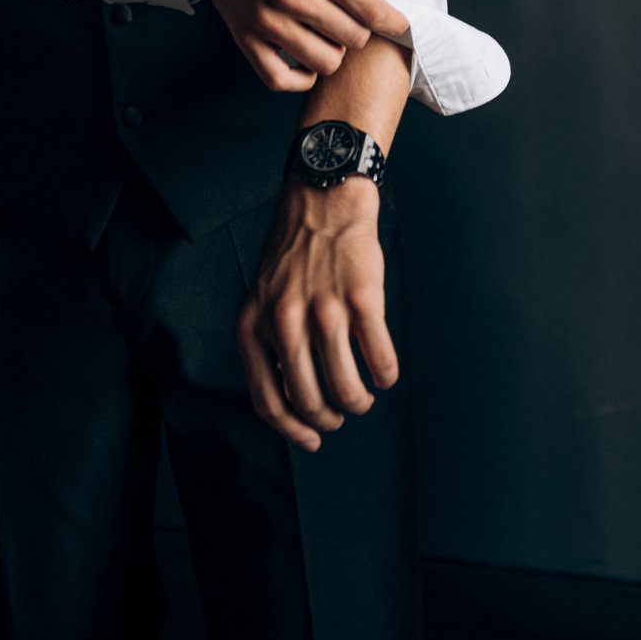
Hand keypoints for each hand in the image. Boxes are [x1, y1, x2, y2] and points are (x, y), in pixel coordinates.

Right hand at [188, 0, 409, 91]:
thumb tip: (390, 2)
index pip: (372, 12)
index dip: (393, 23)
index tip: (397, 25)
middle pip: (353, 39)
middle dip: (358, 29)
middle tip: (349, 17)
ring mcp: (267, 19)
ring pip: (325, 63)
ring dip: (333, 51)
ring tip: (326, 32)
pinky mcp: (246, 38)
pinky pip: (282, 80)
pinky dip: (300, 77)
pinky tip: (305, 58)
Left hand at [236, 176, 397, 451]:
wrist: (323, 199)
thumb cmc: (295, 253)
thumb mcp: (263, 297)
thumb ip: (270, 342)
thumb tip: (292, 399)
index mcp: (254, 324)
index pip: (268, 401)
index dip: (292, 430)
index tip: (312, 440)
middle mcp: (285, 321)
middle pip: (309, 401)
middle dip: (329, 420)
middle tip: (341, 415)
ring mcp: (324, 310)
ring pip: (346, 388)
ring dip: (359, 402)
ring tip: (364, 396)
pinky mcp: (361, 300)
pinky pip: (379, 359)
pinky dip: (385, 375)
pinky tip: (384, 372)